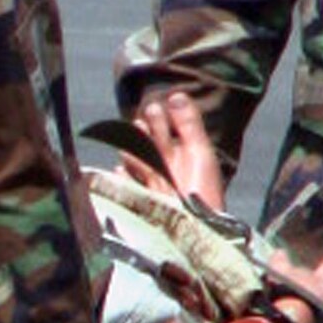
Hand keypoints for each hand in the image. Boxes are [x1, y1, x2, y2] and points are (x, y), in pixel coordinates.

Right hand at [121, 90, 225, 210]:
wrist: (196, 228)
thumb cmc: (202, 191)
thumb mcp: (198, 153)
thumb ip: (188, 124)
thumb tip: (177, 94)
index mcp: (183, 154)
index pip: (165, 129)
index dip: (159, 118)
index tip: (156, 106)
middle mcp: (167, 166)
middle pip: (148, 141)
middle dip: (144, 130)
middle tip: (141, 121)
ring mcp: (154, 182)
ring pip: (136, 158)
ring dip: (132, 147)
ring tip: (132, 140)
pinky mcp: (142, 197)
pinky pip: (125, 183)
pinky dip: (121, 176)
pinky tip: (121, 170)